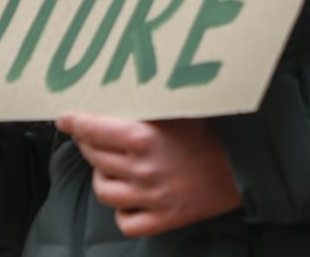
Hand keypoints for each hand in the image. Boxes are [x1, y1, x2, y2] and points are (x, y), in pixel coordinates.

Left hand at [56, 113, 240, 237]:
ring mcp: (150, 198)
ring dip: (103, 175)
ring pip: (103, 190)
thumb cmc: (213, 132)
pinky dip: (123, 210)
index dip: (74, 122)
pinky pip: (125, 222)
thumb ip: (148, 104)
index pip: (92, 129)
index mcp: (145, 137)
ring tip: (113, 165)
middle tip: (92, 135)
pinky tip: (131, 196)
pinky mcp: (162, 219)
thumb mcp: (180, 109)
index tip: (64, 117)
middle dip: (88, 143)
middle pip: (94, 157)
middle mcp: (142, 169)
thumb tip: (119, 87)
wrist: (245, 166)